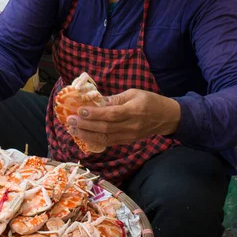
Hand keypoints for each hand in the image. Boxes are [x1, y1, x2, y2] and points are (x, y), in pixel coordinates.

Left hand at [66, 88, 180, 146]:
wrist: (166, 118)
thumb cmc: (149, 101)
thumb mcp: (134, 93)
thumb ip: (116, 98)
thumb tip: (97, 101)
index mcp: (134, 110)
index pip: (112, 114)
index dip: (95, 114)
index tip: (80, 111)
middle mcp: (131, 126)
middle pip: (105, 128)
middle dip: (85, 125)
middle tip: (70, 121)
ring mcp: (129, 136)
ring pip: (105, 138)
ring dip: (86, 135)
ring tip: (72, 130)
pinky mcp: (126, 141)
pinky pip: (108, 143)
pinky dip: (94, 141)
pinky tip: (82, 137)